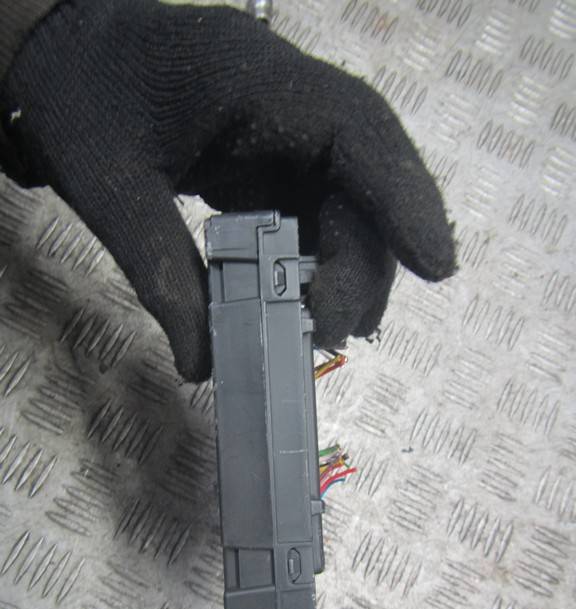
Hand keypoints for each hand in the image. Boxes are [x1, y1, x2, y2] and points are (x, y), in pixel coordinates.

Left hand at [0, 0, 455, 381]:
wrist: (60, 58)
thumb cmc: (80, 103)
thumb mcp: (109, 188)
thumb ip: (162, 274)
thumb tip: (205, 363)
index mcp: (254, 82)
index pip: (355, 131)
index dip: (405, 197)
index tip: (438, 266)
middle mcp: (286, 102)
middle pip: (358, 179)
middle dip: (362, 258)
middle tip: (340, 330)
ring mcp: (282, 129)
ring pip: (343, 198)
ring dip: (345, 265)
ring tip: (326, 328)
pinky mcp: (269, 156)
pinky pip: (311, 208)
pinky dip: (314, 258)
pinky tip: (305, 300)